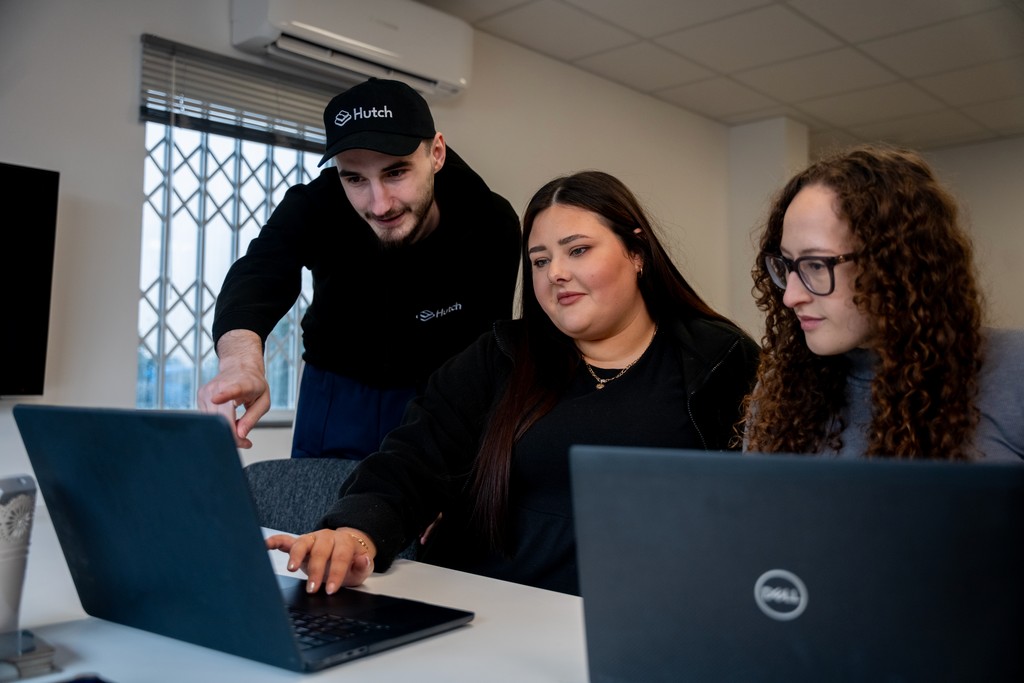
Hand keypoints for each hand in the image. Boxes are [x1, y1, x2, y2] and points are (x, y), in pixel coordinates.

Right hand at [197, 330, 269, 447]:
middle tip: (245, 442)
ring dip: (225, 431)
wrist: (241, 368)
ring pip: (213, 422)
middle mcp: (221, 386)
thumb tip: (241, 435)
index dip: (224, 395)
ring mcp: (208, 391)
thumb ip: (252, 418)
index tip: (216, 399)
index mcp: (241, 384)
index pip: (232, 390)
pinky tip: (228, 418)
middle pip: (221, 418)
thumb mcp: (263, 402)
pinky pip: (208, 419)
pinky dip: (218, 425)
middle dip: (233, 435)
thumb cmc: (254, 385)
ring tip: (238, 425)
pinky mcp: (201, 396)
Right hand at [266, 528, 376, 594]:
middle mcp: (327, 537)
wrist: (344, 550)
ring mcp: (312, 539)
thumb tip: (363, 559)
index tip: (331, 589)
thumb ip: (363, 566)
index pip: (340, 557)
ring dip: (296, 556)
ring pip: (302, 544)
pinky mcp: (299, 543)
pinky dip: (275, 541)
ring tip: (291, 569)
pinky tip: (266, 546)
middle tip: (312, 589)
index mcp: (344, 542)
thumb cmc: (350, 563)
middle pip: (320, 552)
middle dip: (316, 571)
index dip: (336, 573)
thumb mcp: (360, 568)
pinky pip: (285, 540)